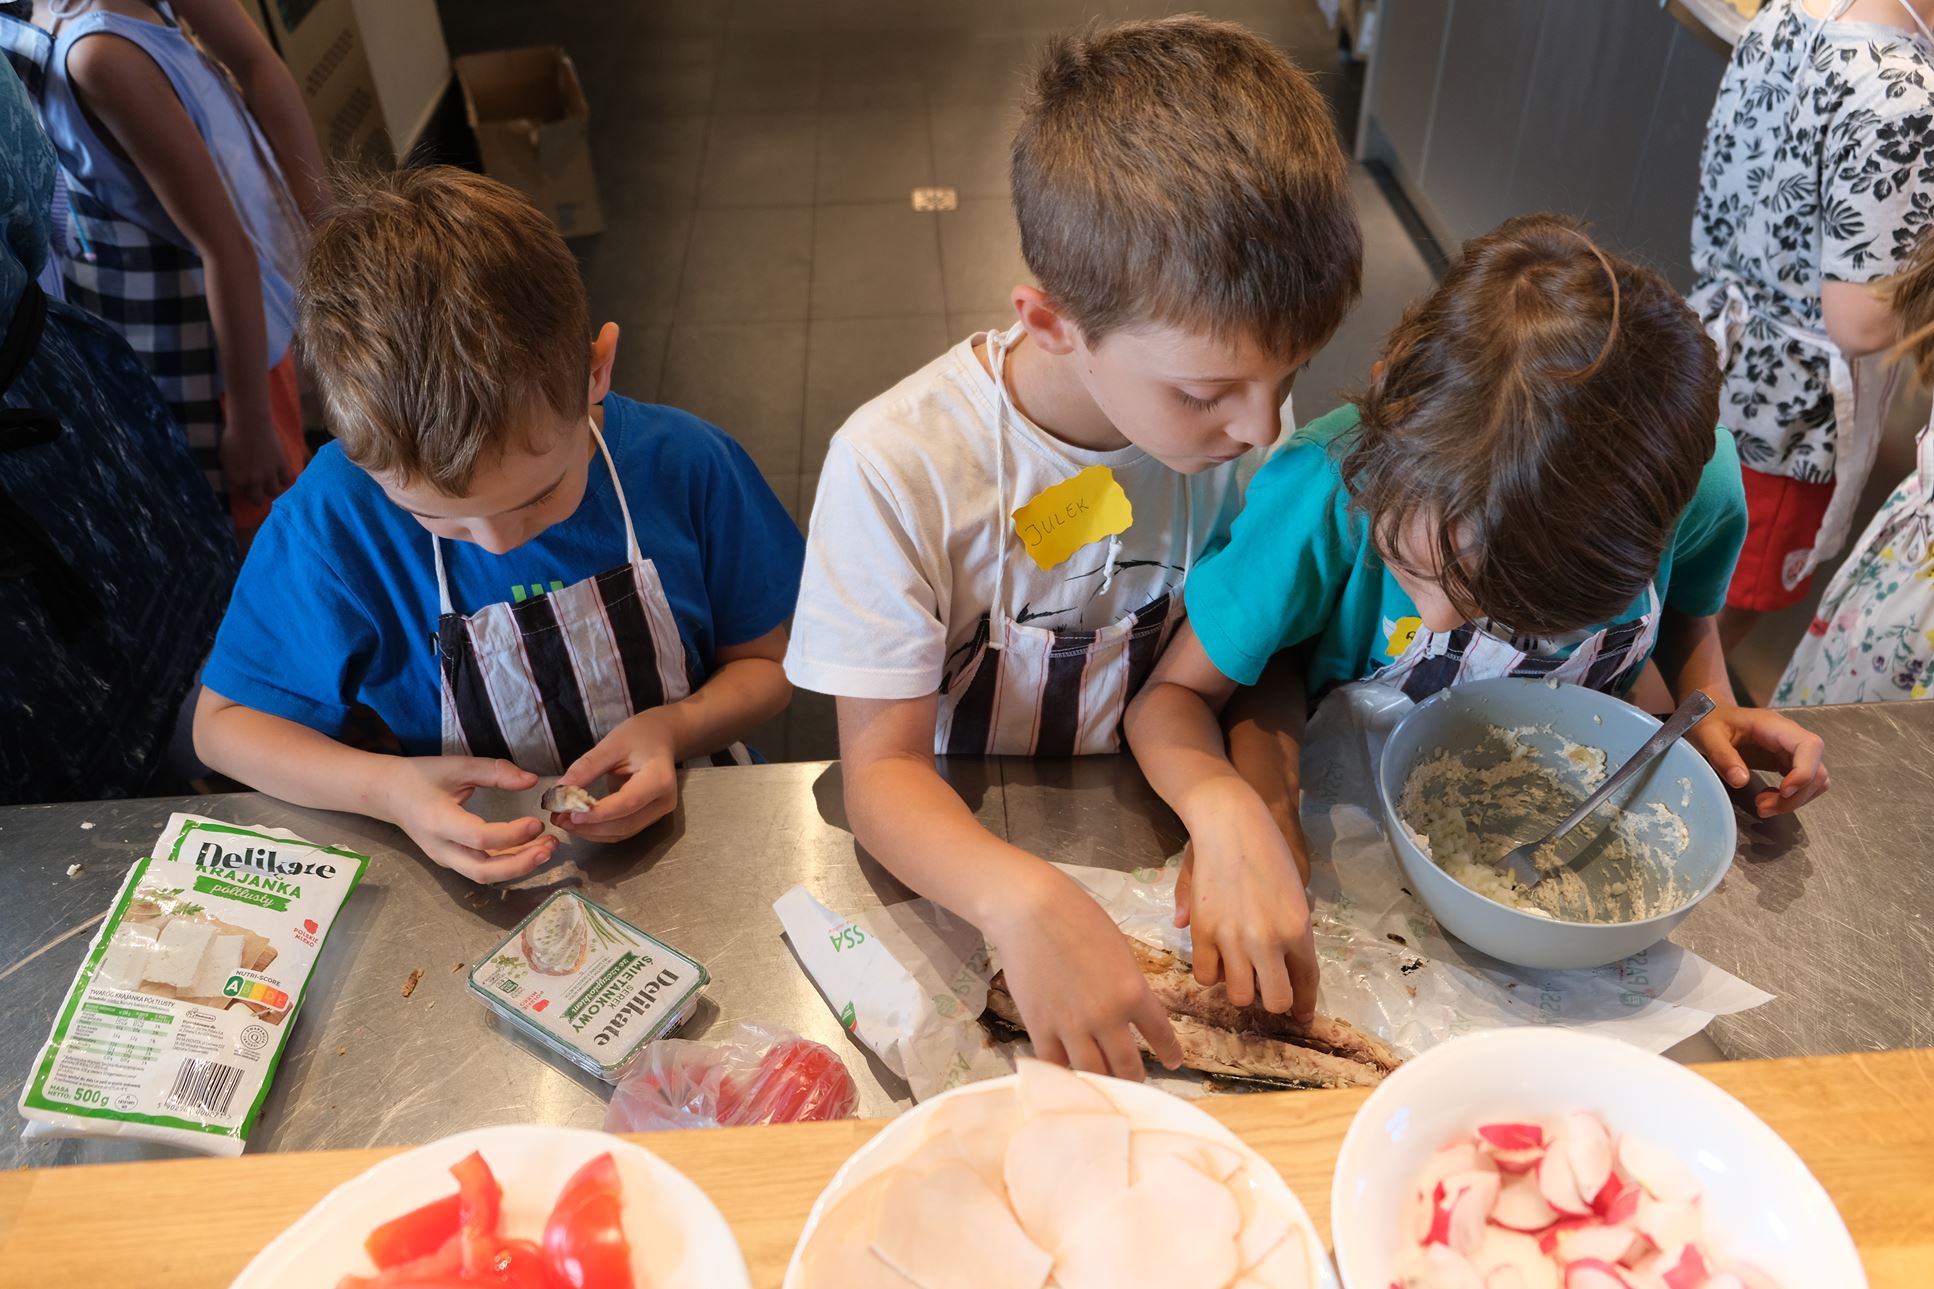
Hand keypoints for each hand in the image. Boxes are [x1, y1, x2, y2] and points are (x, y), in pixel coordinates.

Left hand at [219, 421, 293, 506]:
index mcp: (236, 478)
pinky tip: (282, 476)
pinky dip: (284, 479)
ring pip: (274, 492)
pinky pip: (287, 479)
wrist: (250, 424)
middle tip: (257, 492)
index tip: (243, 485)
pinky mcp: (281, 465)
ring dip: (272, 490)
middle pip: (257, 500)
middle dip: (256, 497)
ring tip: (271, 485)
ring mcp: (268, 474)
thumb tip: (237, 479)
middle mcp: (253, 480)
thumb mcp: (225, 457)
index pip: (238, 493)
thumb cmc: (233, 437)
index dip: (241, 489)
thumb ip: (231, 471)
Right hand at [380, 756, 556, 881]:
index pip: (479, 838)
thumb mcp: (456, 766)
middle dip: (521, 864)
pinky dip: (508, 864)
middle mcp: (441, 848)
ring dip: (519, 866)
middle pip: (483, 871)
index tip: (536, 822)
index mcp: (438, 822)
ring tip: (547, 848)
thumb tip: (531, 780)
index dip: (511, 835)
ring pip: (485, 875)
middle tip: (550, 846)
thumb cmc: (420, 776)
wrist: (388, 793)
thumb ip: (494, 771)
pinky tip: (530, 849)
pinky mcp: (451, 861)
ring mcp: (445, 859)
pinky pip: (482, 870)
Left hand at [551, 710, 679, 841]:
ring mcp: (659, 812)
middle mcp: (663, 801)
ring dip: (592, 832)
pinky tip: (580, 823)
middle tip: (560, 819)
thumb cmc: (639, 736)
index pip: (627, 802)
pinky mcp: (649, 817)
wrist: (660, 738)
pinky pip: (623, 830)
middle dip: (590, 826)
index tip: (571, 815)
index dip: (599, 813)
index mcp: (659, 779)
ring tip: (564, 822)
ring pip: (622, 832)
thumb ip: (587, 767)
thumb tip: (560, 790)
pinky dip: (600, 831)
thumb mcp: (612, 744)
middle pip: (625, 824)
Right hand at [986, 869, 1183, 1080]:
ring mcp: (1071, 1026)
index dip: (1169, 1053)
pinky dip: (1065, 1073)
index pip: (1161, 1034)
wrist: (1030, 910)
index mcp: (1133, 992)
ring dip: (1103, 1082)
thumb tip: (1129, 1012)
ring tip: (1105, 1084)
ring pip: (1094, 1073)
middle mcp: (1107, 1017)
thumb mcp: (1119, 950)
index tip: (1173, 1062)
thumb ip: (1128, 986)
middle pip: (1127, 1066)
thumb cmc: (1078, 918)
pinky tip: (1070, 1073)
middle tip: (1135, 1080)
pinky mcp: (1040, 1028)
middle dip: (1135, 1078)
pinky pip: (1056, 1065)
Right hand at [1175, 778, 1317, 1019]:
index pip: (1307, 981)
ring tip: (1240, 973)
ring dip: (1242, 989)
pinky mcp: (1204, 931)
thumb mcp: (1293, 891)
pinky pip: (1206, 976)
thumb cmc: (1269, 849)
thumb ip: (1287, 931)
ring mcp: (1234, 938)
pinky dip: (1212, 974)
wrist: (1231, 822)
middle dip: (1275, 1000)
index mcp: (1298, 929)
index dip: (1304, 1004)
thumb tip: (1271, 964)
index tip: (1301, 1014)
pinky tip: (1216, 960)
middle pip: (1276, 999)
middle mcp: (1268, 940)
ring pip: (1240, 995)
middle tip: (1267, 988)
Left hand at [1686, 701, 1828, 816]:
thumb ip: (1722, 756)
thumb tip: (1741, 781)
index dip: (1804, 772)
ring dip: (1794, 800)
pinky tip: (1766, 798)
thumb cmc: (1709, 721)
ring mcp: (1790, 751)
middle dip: (1795, 795)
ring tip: (1762, 806)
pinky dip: (1790, 798)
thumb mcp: (1707, 736)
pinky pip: (1803, 784)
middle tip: (1762, 807)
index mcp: (1774, 725)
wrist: (1709, 717)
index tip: (1783, 791)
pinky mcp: (1786, 762)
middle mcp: (1790, 737)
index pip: (1810, 746)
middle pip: (1815, 769)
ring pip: (1814, 781)